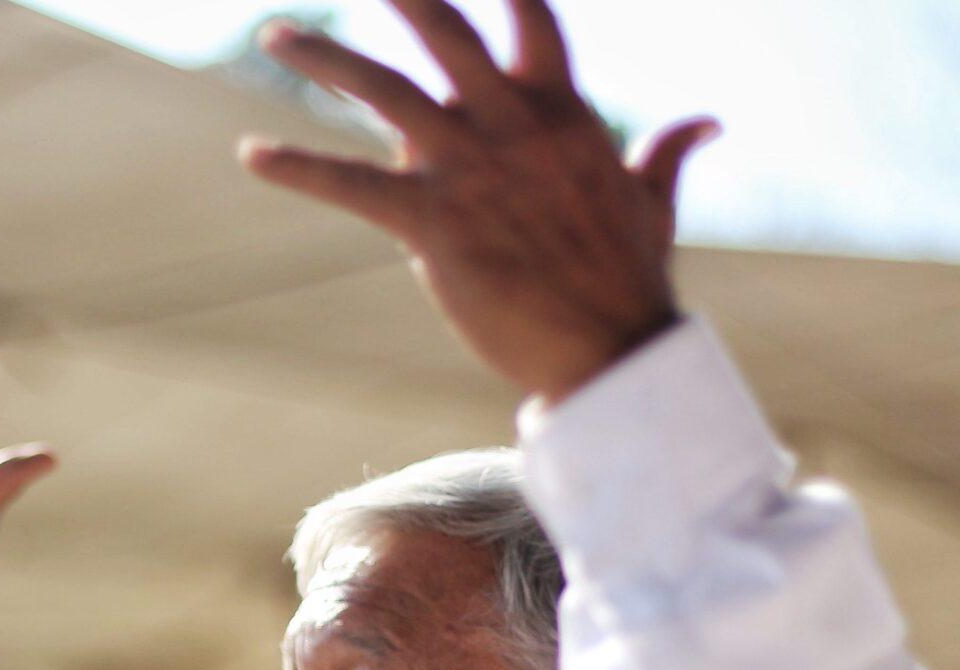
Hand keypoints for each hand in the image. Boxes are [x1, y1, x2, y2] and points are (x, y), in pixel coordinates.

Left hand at [244, 0, 716, 401]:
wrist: (610, 347)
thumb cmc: (629, 277)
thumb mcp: (650, 199)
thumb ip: (667, 149)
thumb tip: (707, 120)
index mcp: (561, 110)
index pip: (531, 16)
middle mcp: (511, 123)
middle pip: (445, 31)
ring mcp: (469, 168)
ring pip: (383, 90)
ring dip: (323, 58)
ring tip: (276, 33)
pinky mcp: (433, 221)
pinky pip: (351, 185)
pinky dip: (298, 167)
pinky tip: (252, 155)